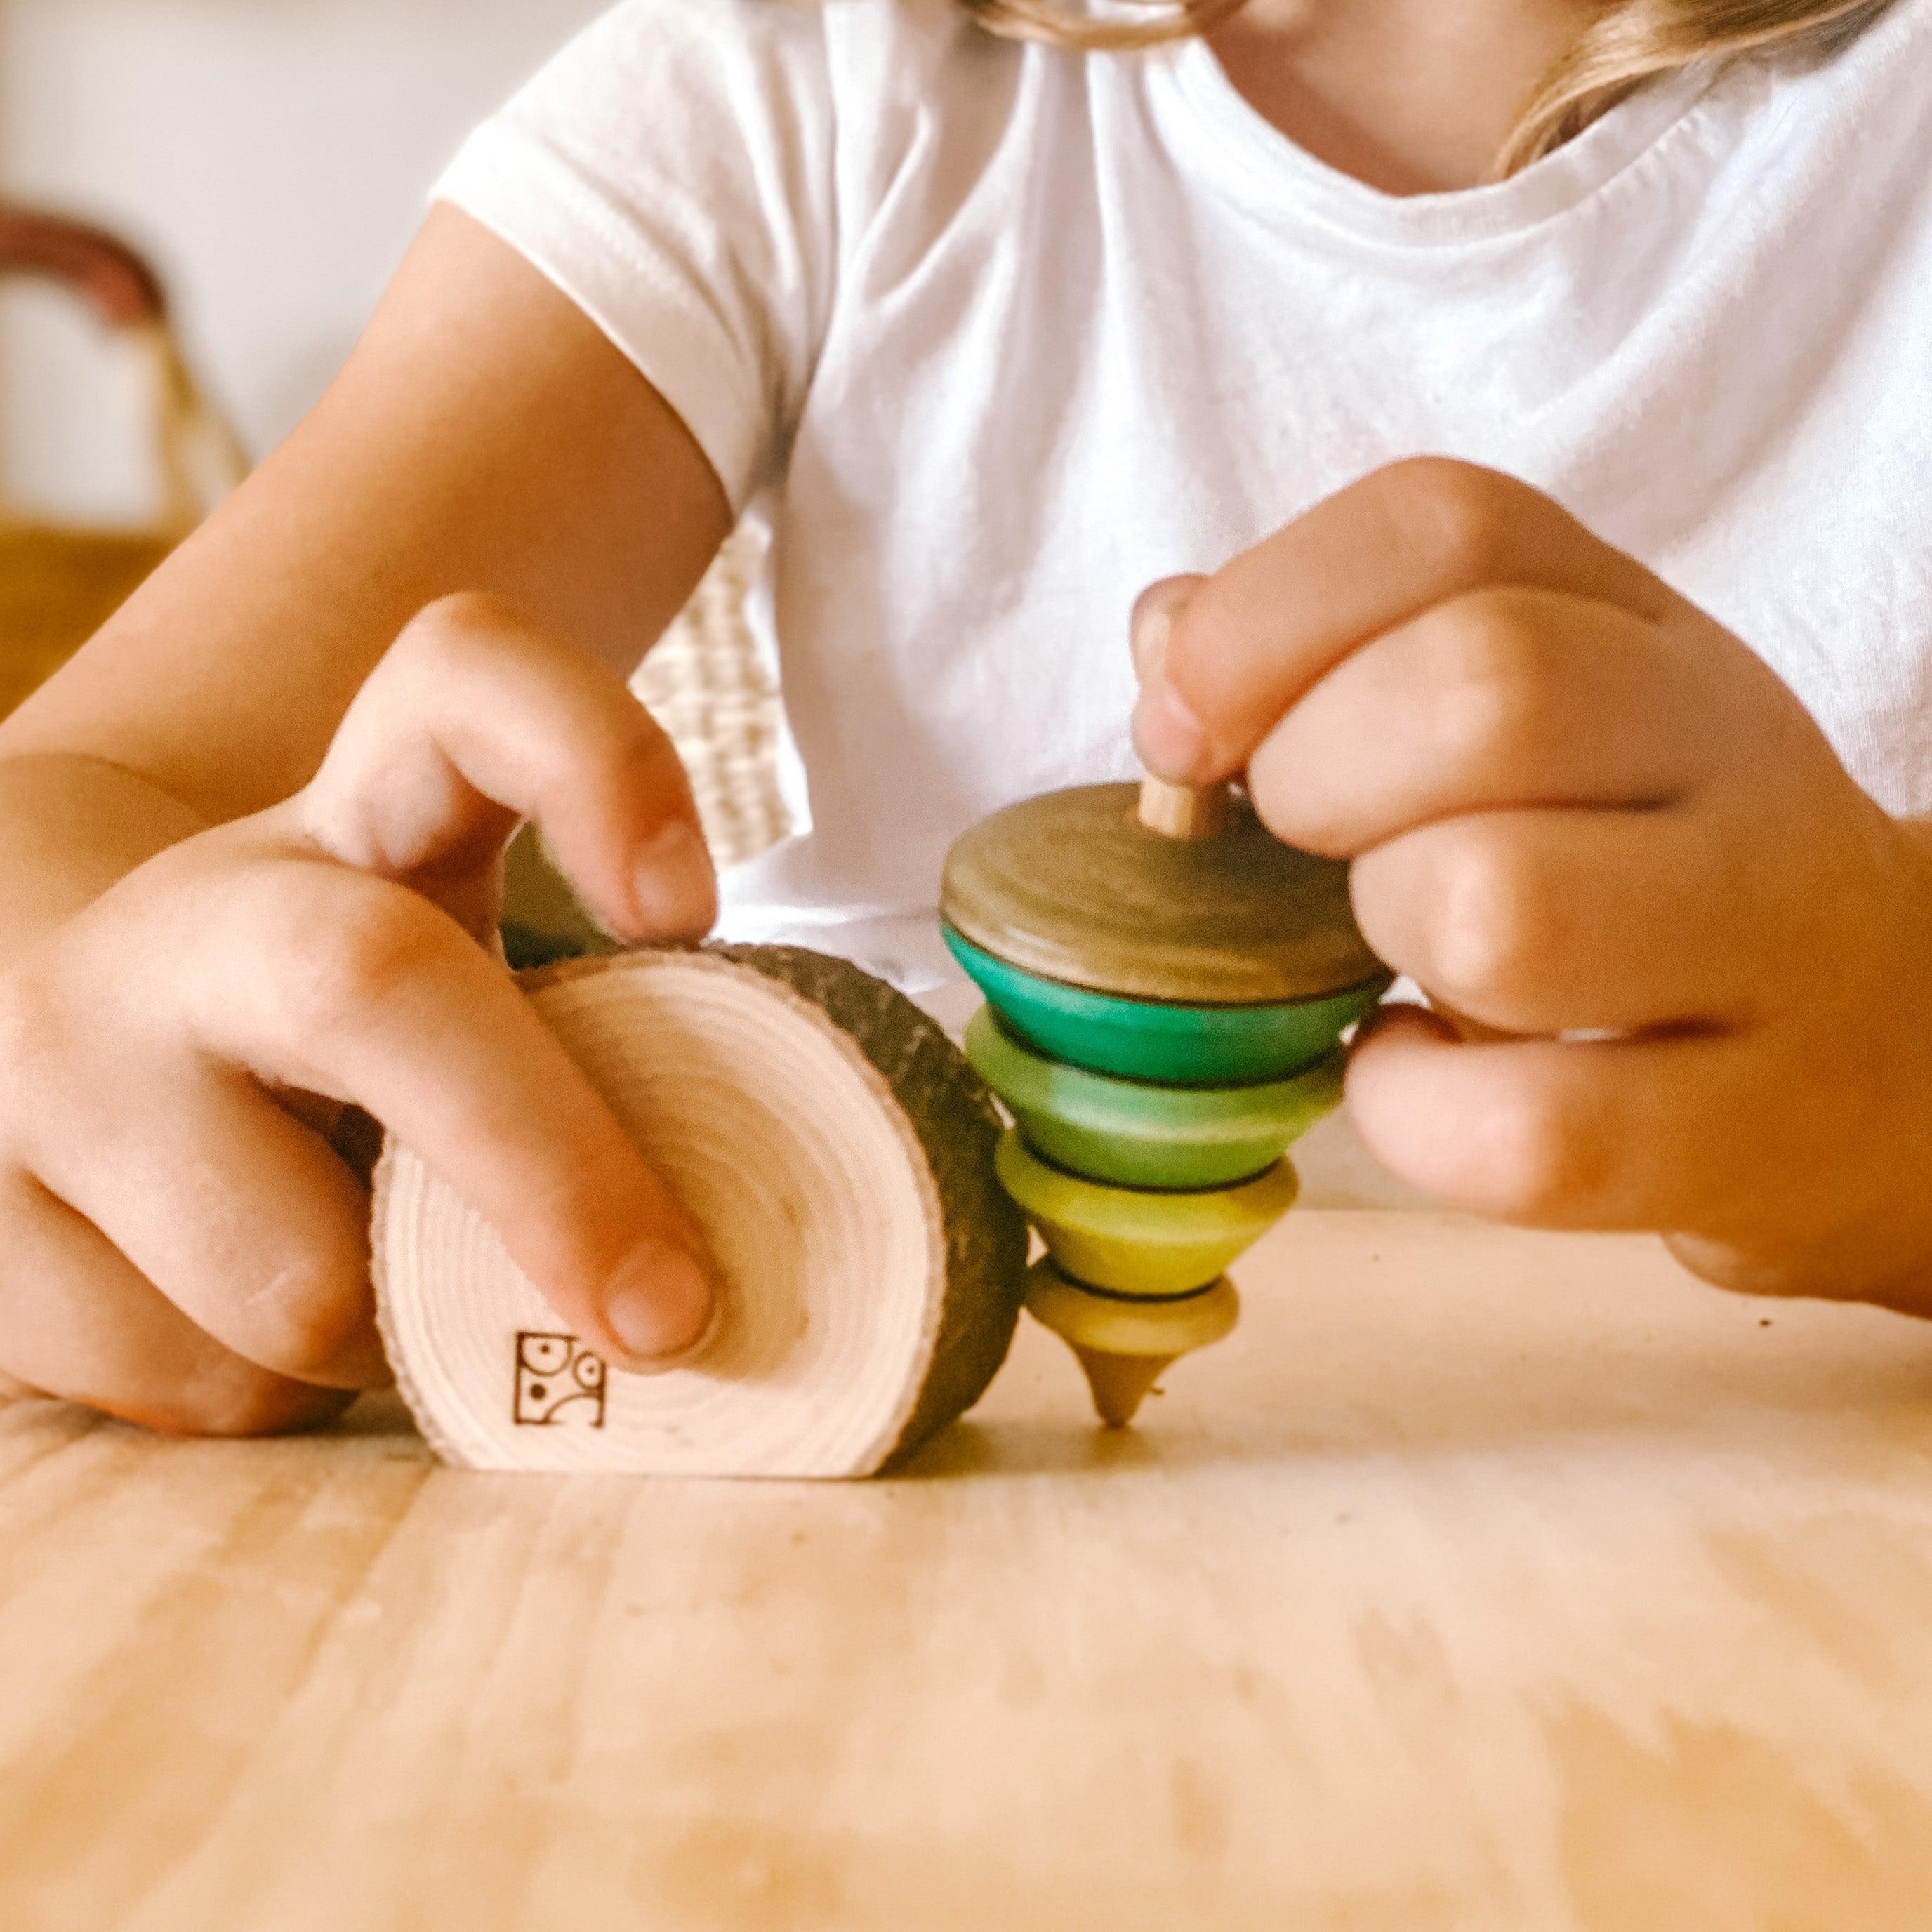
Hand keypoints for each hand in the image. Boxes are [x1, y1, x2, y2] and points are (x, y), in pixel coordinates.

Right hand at [0, 594, 719, 1433]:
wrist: (45, 1045)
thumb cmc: (330, 1051)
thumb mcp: (449, 992)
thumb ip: (567, 1060)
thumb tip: (691, 1278)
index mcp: (359, 820)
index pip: (466, 680)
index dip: (597, 761)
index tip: (684, 912)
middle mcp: (203, 912)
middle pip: (367, 980)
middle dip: (544, 1167)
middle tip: (666, 1316)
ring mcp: (63, 1057)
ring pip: (294, 1271)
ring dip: (396, 1336)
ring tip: (388, 1300)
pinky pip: (193, 1379)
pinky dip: (281, 1401)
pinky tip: (251, 1321)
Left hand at [1131, 458, 1931, 1309]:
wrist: (1877, 1041)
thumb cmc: (1627, 862)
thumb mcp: (1515, 717)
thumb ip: (1327, 654)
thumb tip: (1166, 633)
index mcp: (1637, 624)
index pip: (1444, 529)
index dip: (1260, 620)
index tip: (1183, 730)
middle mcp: (1723, 751)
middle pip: (1481, 691)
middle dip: (1314, 780)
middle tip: (1312, 845)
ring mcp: (1755, 943)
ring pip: (1502, 910)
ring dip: (1385, 938)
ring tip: (1397, 954)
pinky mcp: (1742, 1131)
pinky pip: (1527, 1132)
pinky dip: (1410, 1111)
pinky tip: (1418, 1069)